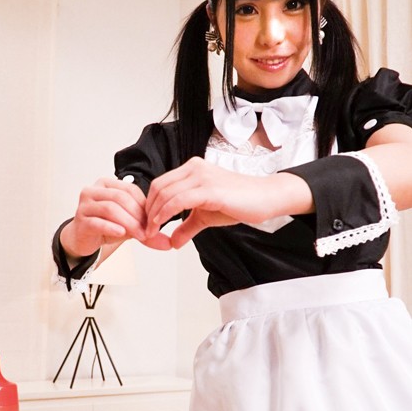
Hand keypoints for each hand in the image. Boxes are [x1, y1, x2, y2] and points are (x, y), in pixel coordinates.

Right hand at [61, 177, 170, 259]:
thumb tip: (168, 243)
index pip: (130, 190)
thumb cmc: (105, 226)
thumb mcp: (129, 225)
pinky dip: (111, 228)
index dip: (144, 205)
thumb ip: (147, 230)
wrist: (83, 239)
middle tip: (148, 231)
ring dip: (128, 222)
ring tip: (139, 235)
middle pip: (121, 198)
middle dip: (137, 216)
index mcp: (107, 184)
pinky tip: (121, 233)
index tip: (153, 220)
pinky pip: (97, 222)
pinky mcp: (81, 220)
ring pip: (110, 208)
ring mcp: (85, 204)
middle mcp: (93, 190)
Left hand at [144, 158, 310, 248]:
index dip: (149, 205)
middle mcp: (194, 168)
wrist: (266, 198)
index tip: (146, 225)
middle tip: (145, 232)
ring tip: (151, 233)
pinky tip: (162, 227)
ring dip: (153, 216)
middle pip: (157, 188)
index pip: (160, 184)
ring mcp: (201, 177)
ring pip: (165, 194)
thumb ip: (187, 226)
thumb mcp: (206, 216)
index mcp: (192, 169)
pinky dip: (165, 215)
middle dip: (147, 212)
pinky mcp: (209, 189)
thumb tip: (173, 242)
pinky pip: (177, 200)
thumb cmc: (240, 203)